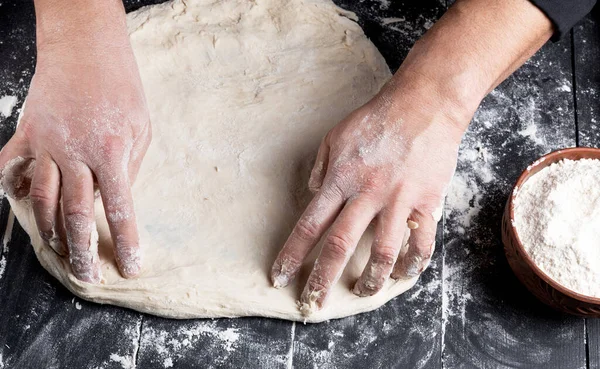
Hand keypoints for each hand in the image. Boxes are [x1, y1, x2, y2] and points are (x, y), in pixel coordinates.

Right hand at [0, 1, 150, 282]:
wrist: (85, 48)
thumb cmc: (122, 87)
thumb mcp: (141, 128)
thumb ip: (129, 166)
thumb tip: (116, 199)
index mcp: (112, 153)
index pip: (120, 209)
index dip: (126, 242)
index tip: (131, 267)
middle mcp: (76, 154)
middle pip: (75, 214)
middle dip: (82, 250)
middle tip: (88, 276)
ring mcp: (46, 144)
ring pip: (41, 200)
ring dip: (50, 232)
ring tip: (60, 252)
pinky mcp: (26, 134)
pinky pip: (11, 168)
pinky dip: (12, 189)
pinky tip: (21, 204)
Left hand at [270, 0, 552, 315]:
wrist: (423, 105)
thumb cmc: (376, 119)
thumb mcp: (335, 137)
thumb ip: (320, 169)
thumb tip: (311, 195)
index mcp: (339, 179)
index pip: (309, 225)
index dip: (292, 254)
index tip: (279, 276)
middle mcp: (366, 193)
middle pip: (339, 246)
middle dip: (322, 279)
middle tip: (312, 304)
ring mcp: (398, 199)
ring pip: (382, 252)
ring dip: (371, 281)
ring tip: (362, 293)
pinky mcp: (425, 201)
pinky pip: (421, 241)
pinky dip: (412, 263)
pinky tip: (404, 275)